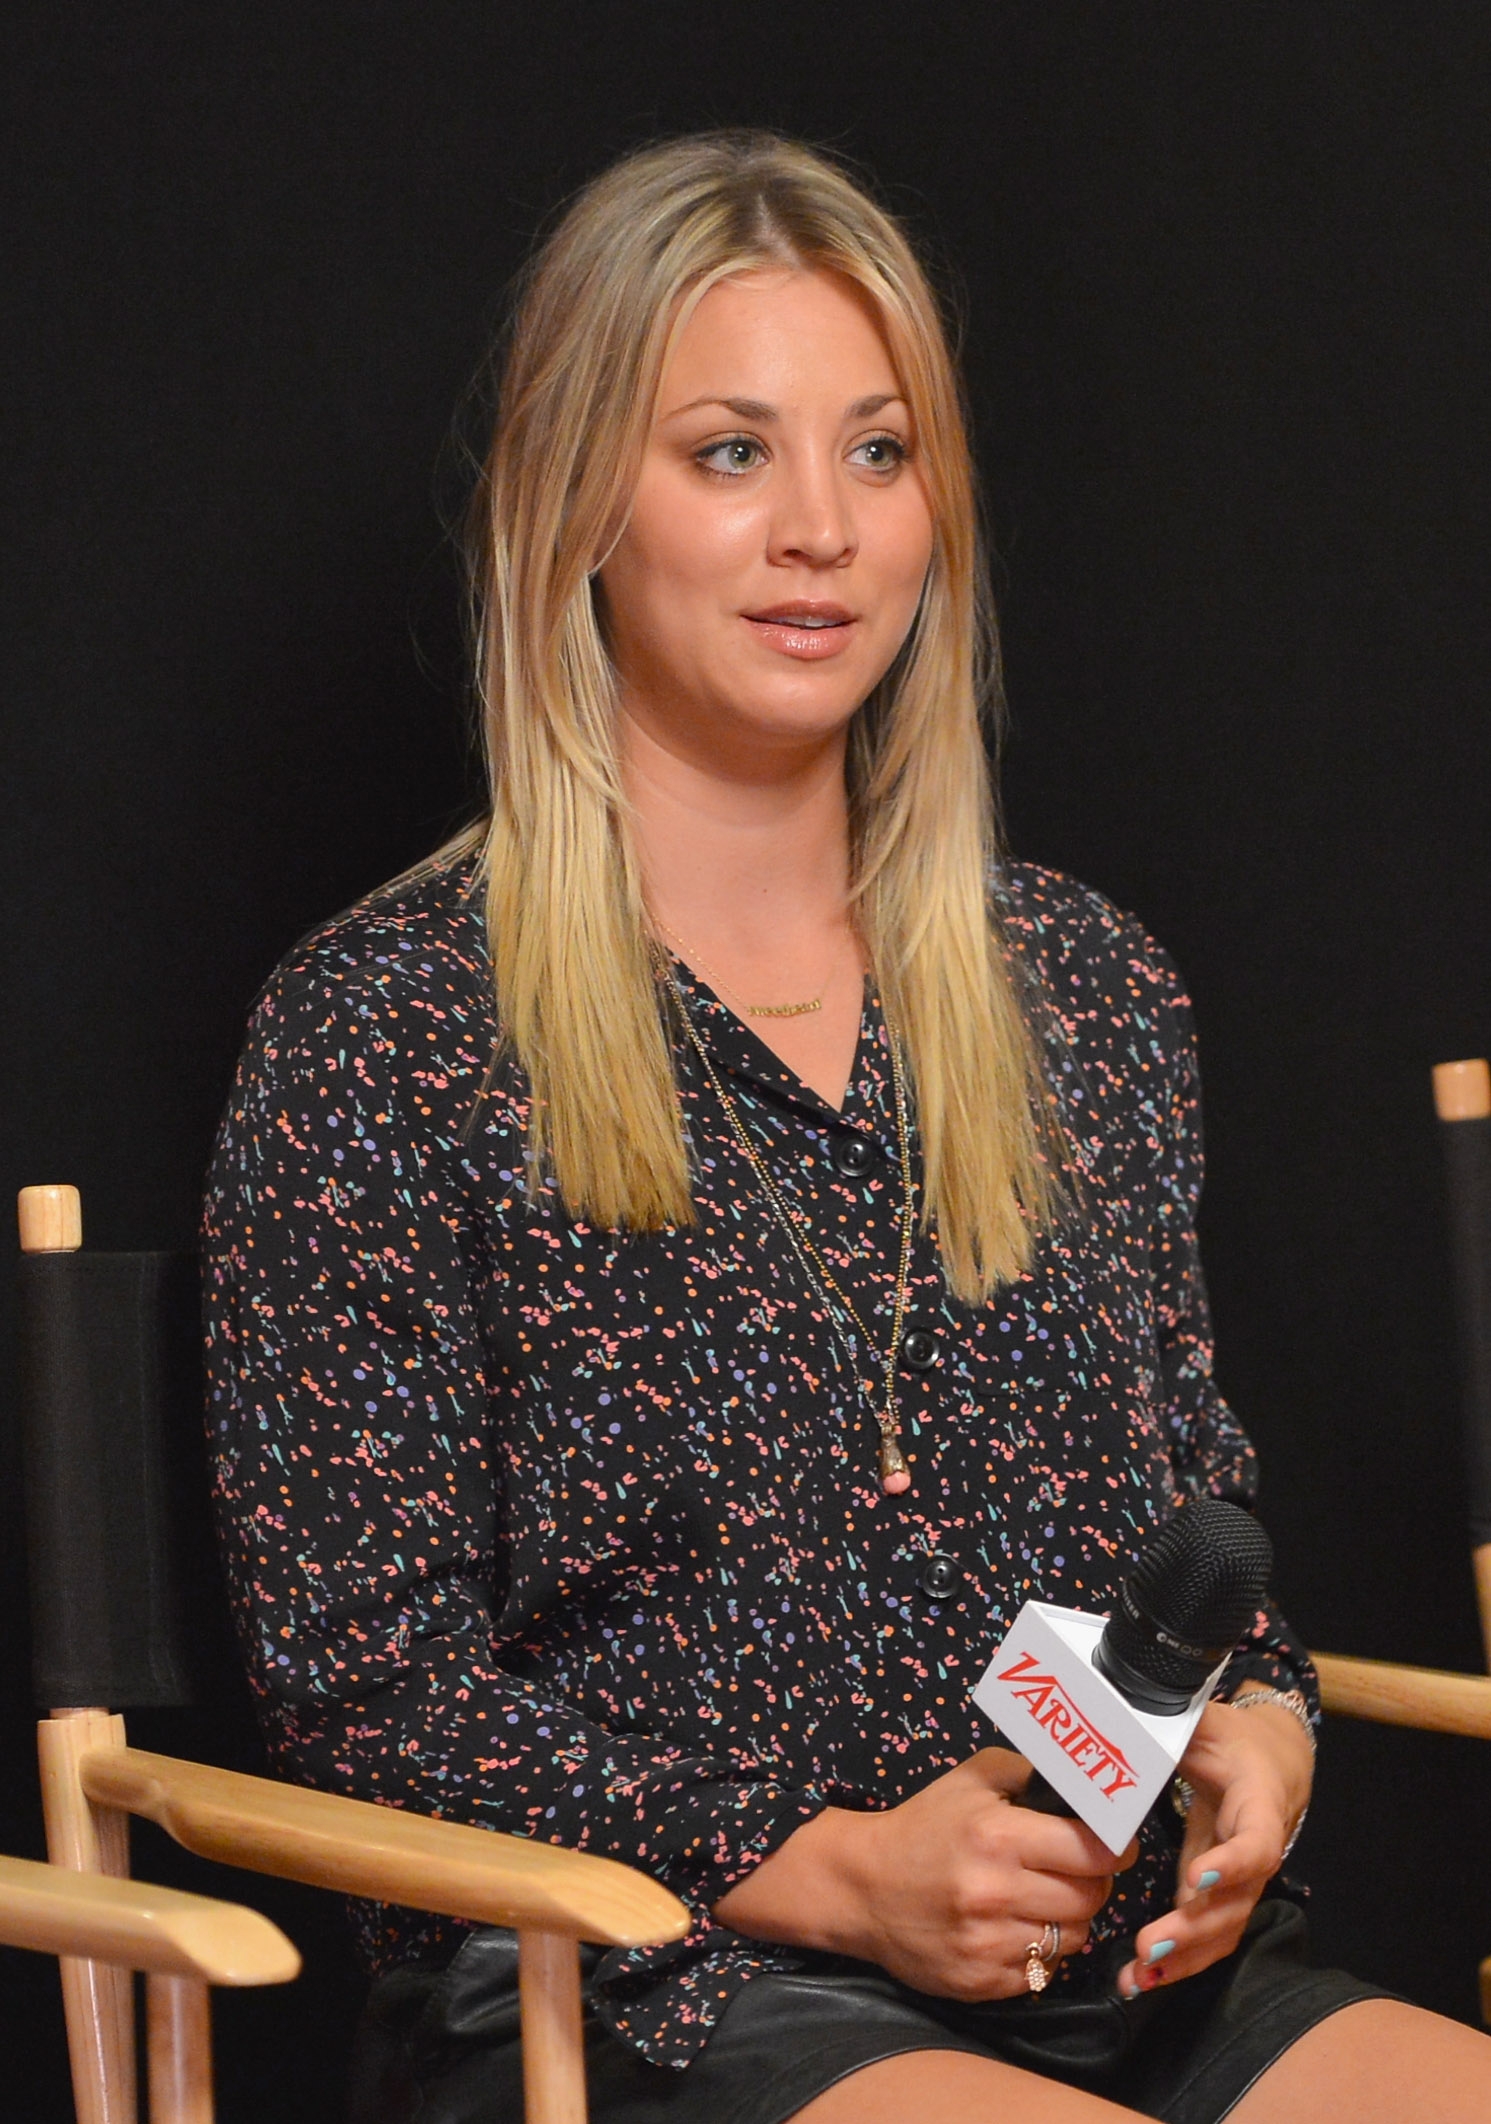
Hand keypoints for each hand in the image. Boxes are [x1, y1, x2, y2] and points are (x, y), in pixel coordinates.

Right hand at [713, 1747, 1135, 2000]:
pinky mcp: (980, 1984)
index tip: (1117, 1844)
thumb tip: (1090, 1787)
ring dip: (1068, 1918)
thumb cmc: (924, 1825)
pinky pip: (1043, 1972)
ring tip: (1043, 1898)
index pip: (1094, 1851)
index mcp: (998, 1836)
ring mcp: (987, 1944)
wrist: (862, 1885)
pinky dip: (1040, 1952)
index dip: (1116, 1846)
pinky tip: (1016, 1928)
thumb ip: (1032, 1774)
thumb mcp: (972, 1778)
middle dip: (1093, 1881)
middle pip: (1091, 1897)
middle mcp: (995, 1893)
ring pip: (1073, 1938)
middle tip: (1077, 1869)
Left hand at [1115, 1695, 1313, 1998]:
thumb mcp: (1204, 1721)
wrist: (1269, 1763)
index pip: (1256, 1841)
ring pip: (1223, 1929)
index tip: (1196, 1880)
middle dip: (1193, 1930)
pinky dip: (1178, 1963)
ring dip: (1183, 1960)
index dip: (1231, 1864)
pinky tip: (1140, 1980)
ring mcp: (1244, 1881)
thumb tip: (1122, 1715)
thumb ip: (1171, 1722)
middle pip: (1236, 1901)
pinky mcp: (1224, 1897)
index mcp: (1259, 1801)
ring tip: (1138, 1978)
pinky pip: (1209, 1936)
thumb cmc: (1230, 1738)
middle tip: (1149, 1947)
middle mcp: (1259, 1850)